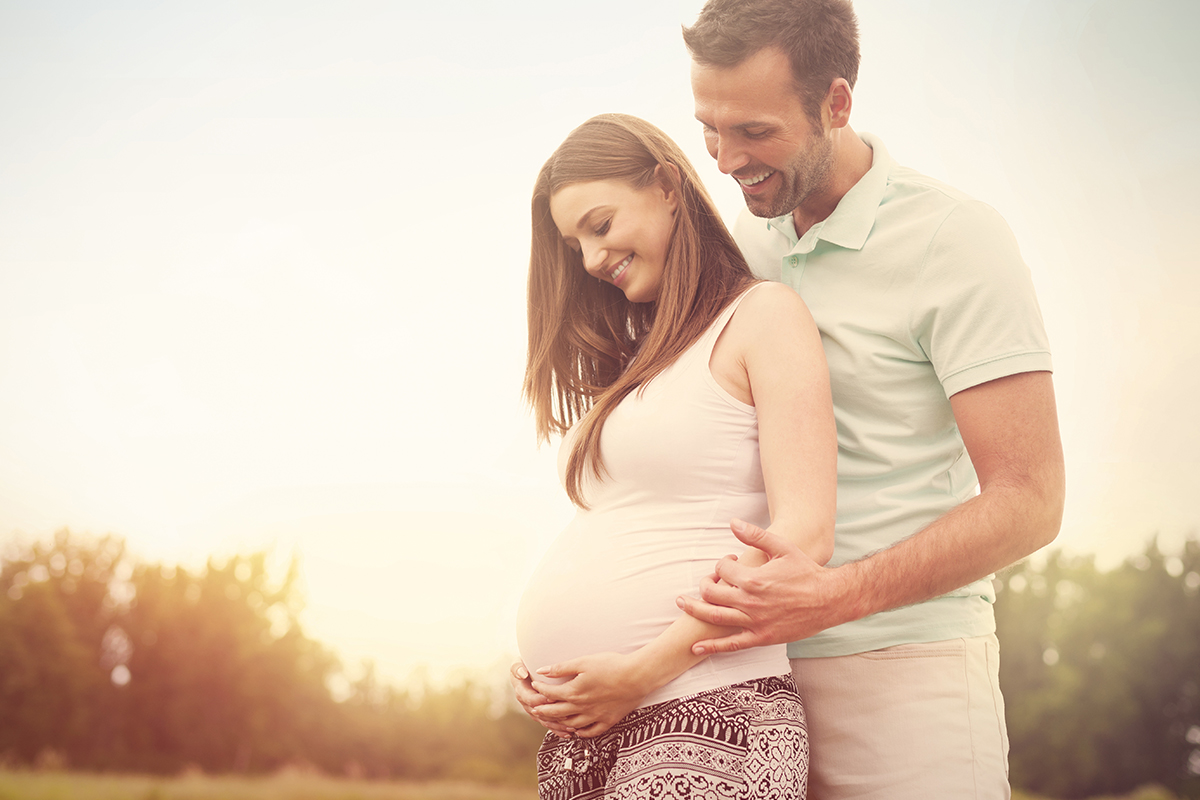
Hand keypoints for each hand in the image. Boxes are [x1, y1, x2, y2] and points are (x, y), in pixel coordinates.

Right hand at [508, 661, 571, 737]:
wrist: (526, 670)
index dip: (541, 700)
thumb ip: (517, 668)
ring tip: (571, 728)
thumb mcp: (518, 663)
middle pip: (539, 713)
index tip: (552, 698)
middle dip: (553, 716)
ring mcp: (534, 710)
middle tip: (566, 715)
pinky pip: (550, 724)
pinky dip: (559, 729)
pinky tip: (569, 733)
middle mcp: (526, 703)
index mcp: (521, 691)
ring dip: (558, 725)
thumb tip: (522, 674)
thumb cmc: (524, 664)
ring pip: (545, 721)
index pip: (530, 699)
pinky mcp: (541, 714)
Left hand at [530, 651, 648, 737]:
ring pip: (571, 725)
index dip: (540, 689)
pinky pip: (591, 732)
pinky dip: (581, 733)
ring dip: (559, 724)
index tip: (535, 685)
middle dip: (543, 711)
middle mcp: (581, 708)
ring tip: (553, 721)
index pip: (549, 694)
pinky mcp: (607, 720)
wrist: (637, 677)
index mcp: (574, 692)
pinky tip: (577, 730)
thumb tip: (541, 670)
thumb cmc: (611, 665)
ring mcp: (595, 716)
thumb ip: (561, 668)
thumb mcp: (584, 662)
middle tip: (535, 710)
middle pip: (556, 713)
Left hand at [676, 518, 850, 652]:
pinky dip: (712, 646)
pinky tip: (696, 647)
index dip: (722, 562)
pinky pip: (731, 645)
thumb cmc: (806, 572)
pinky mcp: (761, 638)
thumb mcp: (782, 548)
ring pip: (714, 617)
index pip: (722, 568)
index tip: (730, 561)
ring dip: (695, 609)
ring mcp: (754, 622)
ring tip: (682, 603)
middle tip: (707, 580)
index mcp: (753, 579)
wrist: (828, 600)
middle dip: (704, 583)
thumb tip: (732, 522)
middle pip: (711, 592)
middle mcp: (750, 601)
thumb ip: (755, 536)